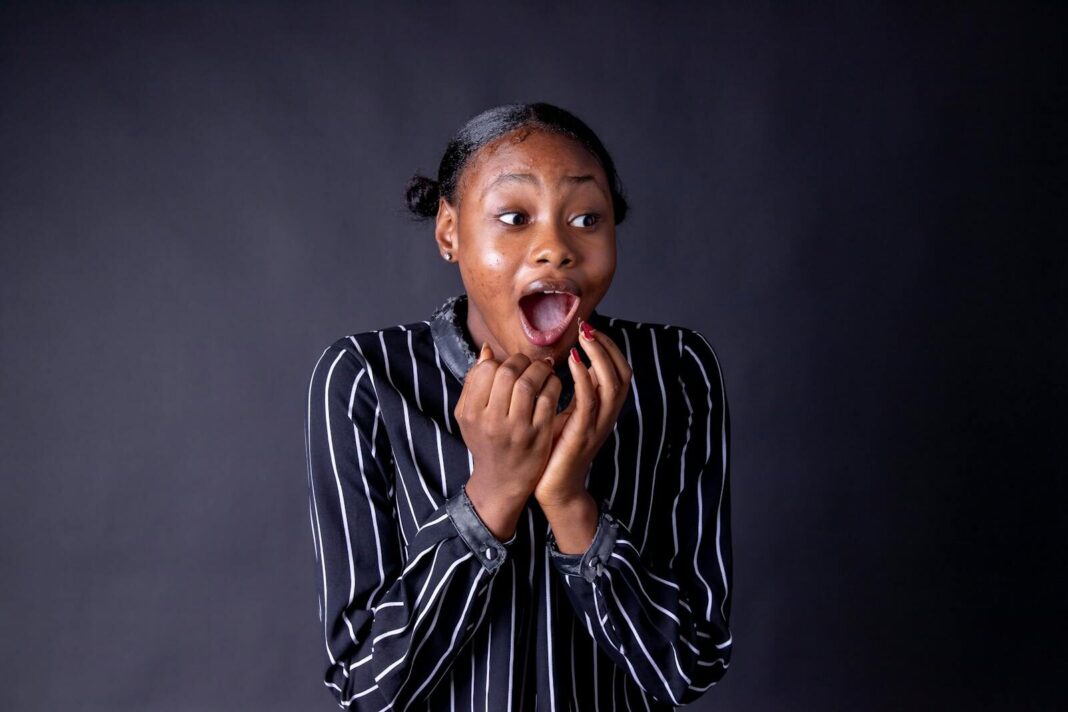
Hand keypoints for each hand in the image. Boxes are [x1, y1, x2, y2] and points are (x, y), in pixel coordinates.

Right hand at [455, 343, 561, 538]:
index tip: (511, 365)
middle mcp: (492, 421)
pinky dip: (554, 385)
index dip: (501, 361)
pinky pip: (548, 399)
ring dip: (540, 370)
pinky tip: (553, 384)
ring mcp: (517, 429)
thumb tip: (487, 350)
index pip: (486, 370)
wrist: (501, 481)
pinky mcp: (539, 436)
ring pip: (529, 383)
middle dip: (522, 361)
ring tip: (544, 370)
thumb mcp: (469, 416)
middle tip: (530, 364)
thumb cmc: (485, 442)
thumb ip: (474, 383)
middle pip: (508, 373)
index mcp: (472, 413)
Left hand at [534, 317, 632, 508]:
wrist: (555, 491)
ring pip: (611, 384)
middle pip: (622, 374)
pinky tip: (571, 361)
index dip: (609, 348)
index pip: (619, 371)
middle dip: (607, 347)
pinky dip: (583, 377)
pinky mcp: (582, 434)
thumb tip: (569, 362)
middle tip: (588, 326)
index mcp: (604, 410)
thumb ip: (573, 392)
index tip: (589, 328)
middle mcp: (607, 416)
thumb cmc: (556, 452)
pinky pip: (589, 401)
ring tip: (584, 337)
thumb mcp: (567, 415)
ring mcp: (597, 426)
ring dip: (599, 356)